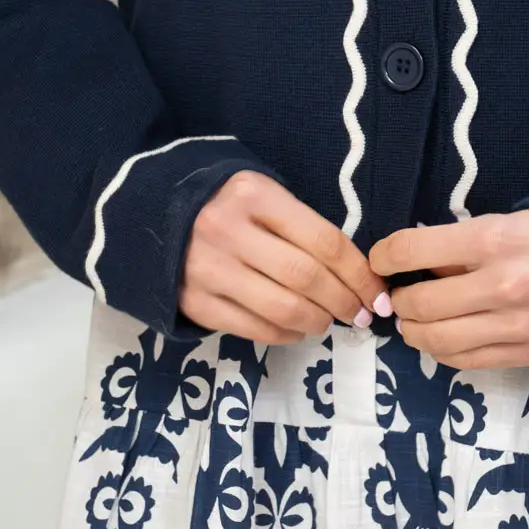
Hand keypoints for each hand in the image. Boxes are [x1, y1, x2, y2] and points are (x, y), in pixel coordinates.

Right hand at [179, 171, 392, 342]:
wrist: (152, 213)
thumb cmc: (225, 203)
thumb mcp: (261, 194)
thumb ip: (300, 224)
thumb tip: (354, 273)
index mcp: (254, 195)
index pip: (323, 240)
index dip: (359, 273)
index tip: (376, 293)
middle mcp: (229, 230)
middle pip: (306, 278)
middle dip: (344, 301)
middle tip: (359, 313)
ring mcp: (208, 269)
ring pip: (282, 309)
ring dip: (317, 321)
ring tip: (327, 321)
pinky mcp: (194, 302)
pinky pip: (253, 328)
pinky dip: (284, 335)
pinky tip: (296, 329)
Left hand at [368, 210, 528, 369]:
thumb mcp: (508, 221)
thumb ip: (461, 244)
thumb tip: (412, 260)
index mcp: (493, 240)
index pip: (413, 250)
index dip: (385, 255)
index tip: (381, 258)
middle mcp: (499, 286)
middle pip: (419, 303)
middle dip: (397, 299)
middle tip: (397, 293)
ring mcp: (512, 326)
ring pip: (436, 340)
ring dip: (413, 331)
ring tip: (412, 320)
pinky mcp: (523, 354)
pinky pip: (464, 361)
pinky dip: (441, 350)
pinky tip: (440, 337)